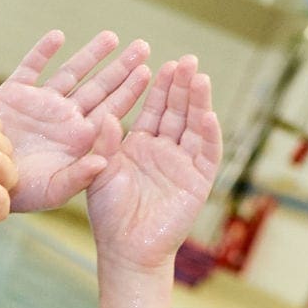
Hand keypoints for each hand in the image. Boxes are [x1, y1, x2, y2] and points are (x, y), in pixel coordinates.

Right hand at [0, 30, 150, 213]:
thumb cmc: (21, 192)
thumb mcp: (54, 191)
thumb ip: (80, 176)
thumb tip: (104, 160)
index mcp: (80, 137)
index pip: (112, 109)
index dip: (130, 90)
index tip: (148, 71)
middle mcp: (64, 116)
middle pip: (99, 86)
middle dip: (121, 66)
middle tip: (143, 46)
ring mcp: (40, 103)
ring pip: (71, 72)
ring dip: (91, 54)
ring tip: (112, 37)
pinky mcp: (14, 93)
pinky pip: (31, 67)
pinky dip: (43, 51)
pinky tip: (58, 36)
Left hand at [85, 58, 221, 270]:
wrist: (126, 248)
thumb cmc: (108, 212)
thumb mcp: (100, 172)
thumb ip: (103, 145)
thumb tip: (106, 115)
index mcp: (139, 144)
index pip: (152, 109)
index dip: (158, 87)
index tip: (159, 63)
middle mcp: (164, 149)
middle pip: (176, 111)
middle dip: (181, 87)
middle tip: (186, 60)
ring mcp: (183, 163)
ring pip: (193, 127)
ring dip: (198, 103)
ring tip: (199, 78)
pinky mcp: (198, 180)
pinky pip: (206, 154)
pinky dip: (207, 135)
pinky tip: (208, 115)